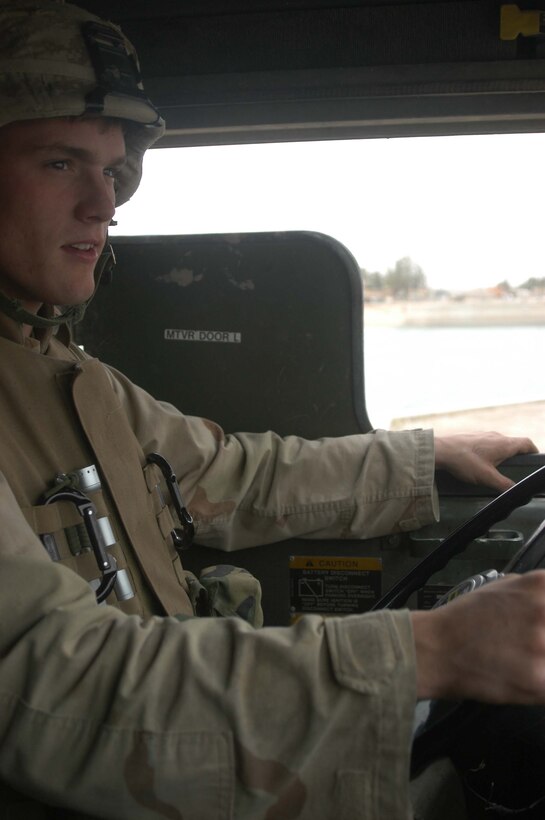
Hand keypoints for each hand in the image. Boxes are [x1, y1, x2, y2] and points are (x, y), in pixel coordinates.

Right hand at [412, 571, 544, 703]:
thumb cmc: (469, 616)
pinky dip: (542, 684)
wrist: (437, 648)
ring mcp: (542, 647)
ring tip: (528, 658)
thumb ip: (539, 593)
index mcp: (541, 586)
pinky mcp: (538, 682)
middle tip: (536, 644)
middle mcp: (544, 612)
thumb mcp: (506, 587)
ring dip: (544, 661)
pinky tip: (529, 677)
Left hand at [434, 432, 537, 491]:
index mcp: (504, 444)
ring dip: (503, 453)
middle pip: (514, 444)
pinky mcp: (472, 438)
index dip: (533, 451)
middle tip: (518, 468)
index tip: (535, 459)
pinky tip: (482, 462)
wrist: (441, 450)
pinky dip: (490, 452)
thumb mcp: (487, 477)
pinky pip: (487, 443)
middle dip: (518, 455)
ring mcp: (483, 435)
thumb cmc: (464, 461)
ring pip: (500, 443)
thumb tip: (515, 491)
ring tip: (500, 467)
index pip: (527, 443)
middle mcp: (496, 436)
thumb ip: (503, 485)